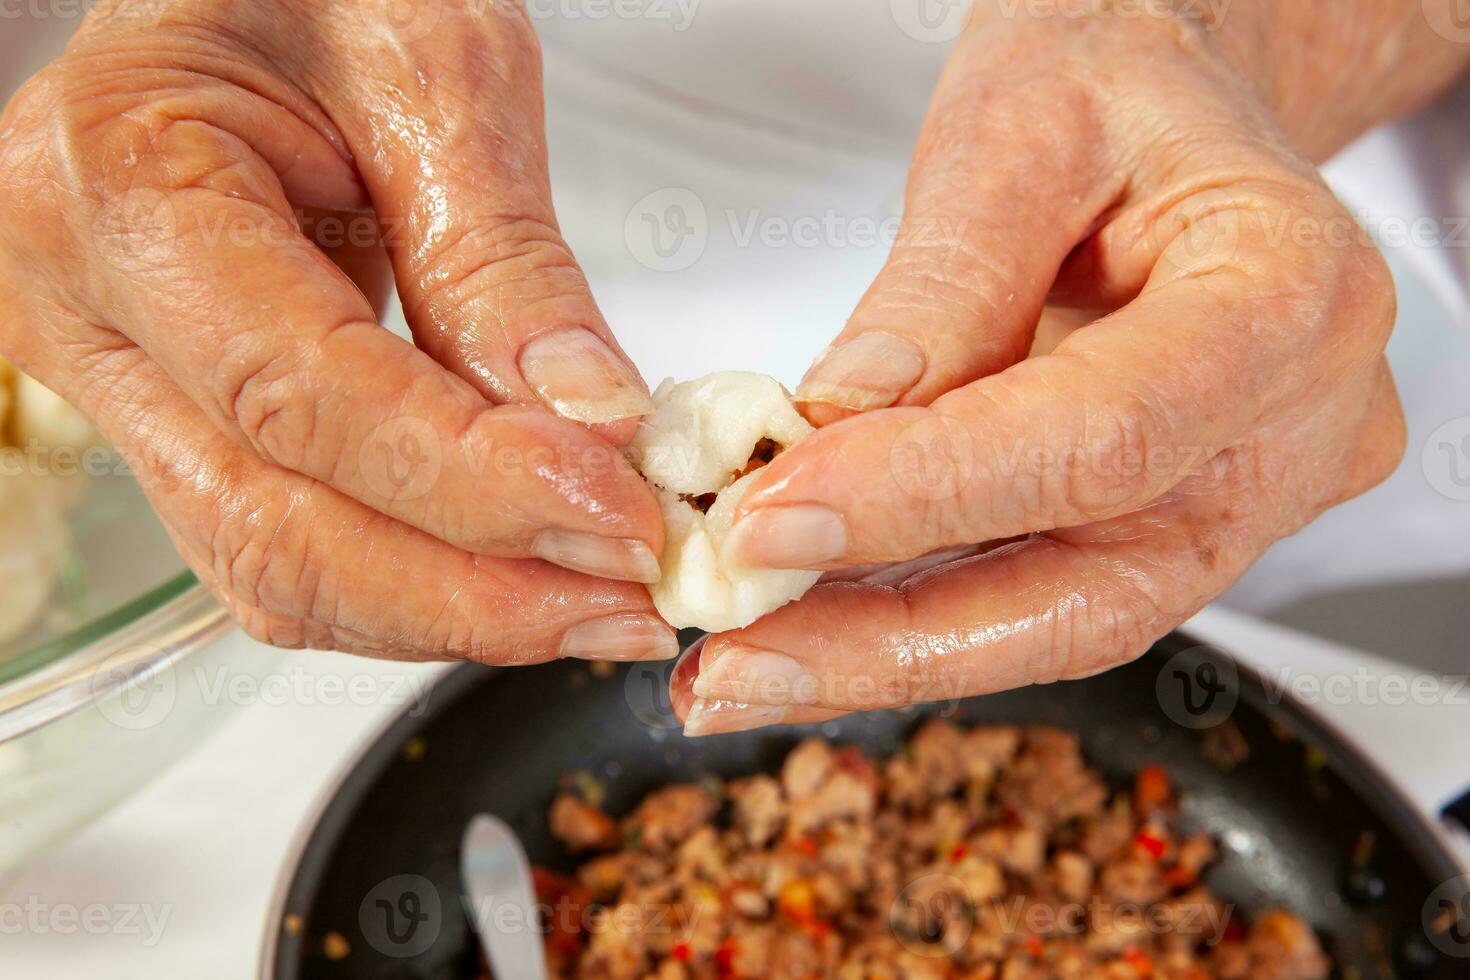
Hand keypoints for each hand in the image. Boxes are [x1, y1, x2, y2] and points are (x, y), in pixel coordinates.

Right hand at [0, 0, 676, 664]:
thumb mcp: (433, 66)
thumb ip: (500, 256)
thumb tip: (587, 419)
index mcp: (119, 185)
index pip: (298, 393)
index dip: (469, 482)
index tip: (616, 515)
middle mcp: (87, 310)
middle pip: (273, 523)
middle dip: (472, 589)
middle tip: (630, 597)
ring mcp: (121, 378)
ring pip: (277, 564)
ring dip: (454, 607)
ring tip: (599, 601)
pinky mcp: (183, 418)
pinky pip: (290, 540)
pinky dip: (419, 575)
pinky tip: (525, 572)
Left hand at [673, 1, 1469, 732]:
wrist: (1171, 100)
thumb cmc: (1115, 82)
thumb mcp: (1015, 137)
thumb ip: (937, 296)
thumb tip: (827, 435)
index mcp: (1291, 297)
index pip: (1101, 437)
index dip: (926, 494)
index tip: (768, 516)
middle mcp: (1293, 429)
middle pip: (1090, 590)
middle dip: (893, 641)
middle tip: (735, 663)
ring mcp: (1245, 494)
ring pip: (1056, 617)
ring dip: (884, 650)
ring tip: (740, 663)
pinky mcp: (1176, 522)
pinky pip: (1039, 590)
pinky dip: (912, 614)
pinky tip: (805, 623)